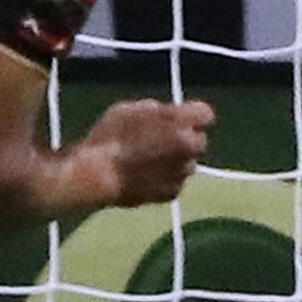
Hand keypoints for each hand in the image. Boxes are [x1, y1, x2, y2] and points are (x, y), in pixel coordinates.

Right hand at [74, 97, 212, 207]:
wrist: (97, 174)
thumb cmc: (108, 137)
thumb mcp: (129, 110)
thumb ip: (155, 110)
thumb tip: (165, 114)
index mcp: (181, 121)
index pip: (205, 114)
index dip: (192, 115)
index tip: (182, 119)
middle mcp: (189, 146)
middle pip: (199, 141)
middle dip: (185, 140)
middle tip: (162, 141)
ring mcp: (182, 171)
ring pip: (187, 163)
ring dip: (175, 161)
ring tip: (146, 160)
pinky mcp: (173, 191)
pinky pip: (174, 182)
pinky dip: (165, 179)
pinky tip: (144, 176)